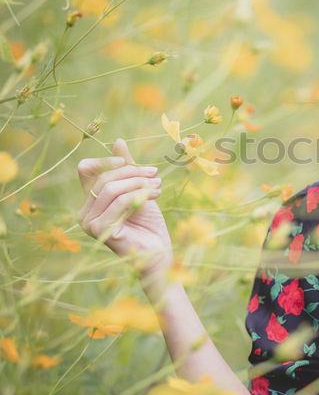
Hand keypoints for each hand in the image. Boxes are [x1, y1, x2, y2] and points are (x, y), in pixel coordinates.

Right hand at [77, 137, 172, 283]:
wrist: (158, 252)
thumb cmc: (148, 223)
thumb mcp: (137, 189)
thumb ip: (127, 168)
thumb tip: (118, 141)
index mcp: (89, 201)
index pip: (86, 169)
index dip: (105, 161)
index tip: (127, 161)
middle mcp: (84, 212)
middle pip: (103, 178)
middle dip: (132, 172)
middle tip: (154, 174)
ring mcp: (89, 223)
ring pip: (111, 188)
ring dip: (138, 183)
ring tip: (157, 186)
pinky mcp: (101, 231)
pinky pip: (120, 202)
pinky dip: (140, 194)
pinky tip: (155, 195)